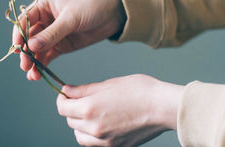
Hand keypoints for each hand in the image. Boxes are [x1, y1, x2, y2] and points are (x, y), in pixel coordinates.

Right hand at [12, 0, 125, 79]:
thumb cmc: (91, 6)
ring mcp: (52, 35)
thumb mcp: (71, 18)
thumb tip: (31, 46)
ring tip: (32, 75)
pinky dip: (42, 65)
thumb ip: (52, 33)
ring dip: (32, 61)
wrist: (113, 13)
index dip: (18, 35)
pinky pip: (47, 56)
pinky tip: (38, 74)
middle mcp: (44, 21)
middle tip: (25, 65)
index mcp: (42, 7)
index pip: (23, 21)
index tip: (18, 48)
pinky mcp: (61, 46)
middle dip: (25, 52)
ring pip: (36, 50)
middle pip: (28, 38)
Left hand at [56, 74, 184, 146]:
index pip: (62, 108)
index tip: (66, 94)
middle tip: (82, 99)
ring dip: (79, 124)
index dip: (62, 99)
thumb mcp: (109, 84)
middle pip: (69, 121)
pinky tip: (102, 123)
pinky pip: (93, 143)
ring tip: (92, 112)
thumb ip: (84, 90)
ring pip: (79, 135)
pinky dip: (91, 135)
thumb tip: (67, 91)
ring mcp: (104, 141)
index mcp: (90, 109)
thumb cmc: (140, 91)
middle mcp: (94, 128)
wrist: (163, 107)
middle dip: (72, 109)